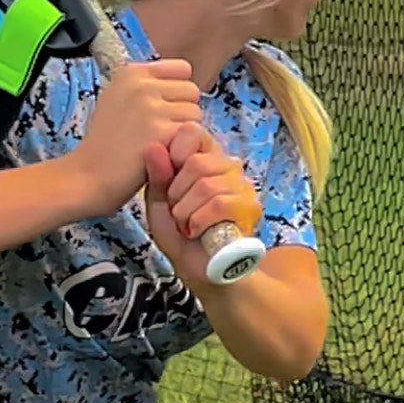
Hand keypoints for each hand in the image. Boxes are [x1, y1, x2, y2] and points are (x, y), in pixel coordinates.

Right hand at [66, 61, 200, 215]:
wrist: (88, 176)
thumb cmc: (106, 142)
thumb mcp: (118, 98)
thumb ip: (148, 85)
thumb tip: (182, 80)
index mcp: (131, 73)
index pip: (182, 69)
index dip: (178, 90)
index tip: (164, 108)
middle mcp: (141, 84)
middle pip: (191, 90)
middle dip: (182, 111)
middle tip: (160, 130)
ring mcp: (151, 107)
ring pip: (195, 113)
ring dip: (184, 131)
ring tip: (160, 143)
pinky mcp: (161, 132)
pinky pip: (193, 133)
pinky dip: (183, 147)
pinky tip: (164, 155)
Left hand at [142, 122, 261, 286]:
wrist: (201, 271)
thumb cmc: (180, 235)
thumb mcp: (158, 204)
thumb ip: (156, 176)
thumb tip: (153, 146)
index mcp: (205, 158)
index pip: (193, 132)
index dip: (175, 153)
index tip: (169, 181)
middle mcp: (228, 166)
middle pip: (196, 162)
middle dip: (177, 193)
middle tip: (177, 211)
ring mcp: (242, 186)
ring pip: (206, 185)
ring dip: (186, 211)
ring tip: (186, 224)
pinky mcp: (250, 207)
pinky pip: (219, 203)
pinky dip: (199, 220)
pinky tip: (196, 230)